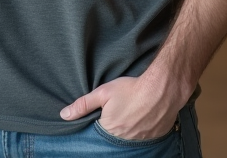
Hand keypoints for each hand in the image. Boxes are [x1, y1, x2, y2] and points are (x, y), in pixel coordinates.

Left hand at [60, 74, 183, 140]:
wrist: (162, 88)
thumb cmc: (131, 89)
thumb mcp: (102, 93)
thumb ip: (83, 105)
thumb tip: (64, 115)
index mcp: (111, 130)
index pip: (100, 133)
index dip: (101, 124)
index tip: (104, 116)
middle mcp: (126, 139)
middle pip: (115, 136)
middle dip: (115, 126)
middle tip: (120, 112)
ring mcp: (142, 139)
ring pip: (131, 137)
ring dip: (129, 128)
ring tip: (131, 113)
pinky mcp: (156, 136)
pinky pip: (145, 136)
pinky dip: (143, 129)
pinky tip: (143, 117)